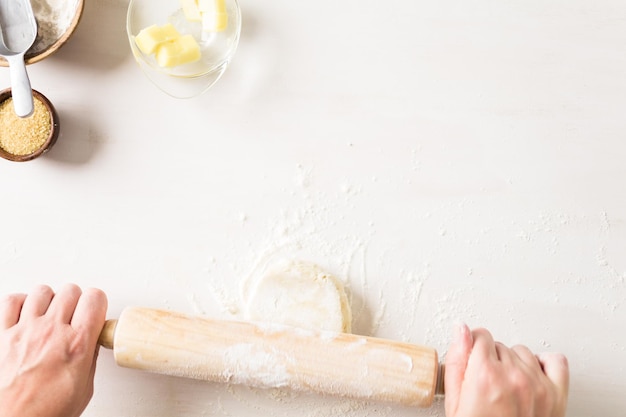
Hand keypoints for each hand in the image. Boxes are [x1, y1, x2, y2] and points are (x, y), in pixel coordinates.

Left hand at [0, 284, 107, 416]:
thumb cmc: (42, 414)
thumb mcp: (83, 390)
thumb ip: (89, 359)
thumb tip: (91, 343)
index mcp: (77, 345)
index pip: (95, 299)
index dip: (96, 303)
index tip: (94, 311)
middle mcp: (51, 332)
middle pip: (71, 290)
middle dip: (75, 301)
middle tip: (73, 315)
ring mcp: (24, 330)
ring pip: (42, 291)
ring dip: (48, 301)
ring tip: (48, 315)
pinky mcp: (0, 334)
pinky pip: (12, 300)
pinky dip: (20, 303)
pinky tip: (25, 315)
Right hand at [444, 324, 568, 416]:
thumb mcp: (455, 404)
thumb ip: (456, 361)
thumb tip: (460, 330)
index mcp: (485, 375)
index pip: (480, 336)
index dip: (472, 348)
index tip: (472, 359)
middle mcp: (514, 376)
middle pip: (499, 345)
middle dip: (490, 360)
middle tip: (486, 384)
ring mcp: (539, 385)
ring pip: (522, 351)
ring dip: (513, 363)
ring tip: (505, 385)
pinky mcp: (557, 395)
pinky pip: (555, 361)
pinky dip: (543, 363)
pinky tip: (531, 375)